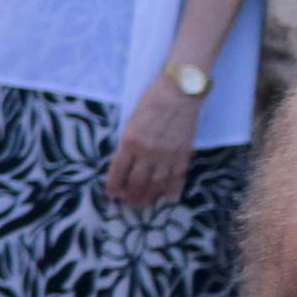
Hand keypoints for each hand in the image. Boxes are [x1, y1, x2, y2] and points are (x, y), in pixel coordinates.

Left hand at [105, 76, 196, 208]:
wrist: (179, 93)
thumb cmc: (150, 103)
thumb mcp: (130, 122)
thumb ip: (128, 143)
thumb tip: (124, 163)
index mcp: (129, 141)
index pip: (118, 170)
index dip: (115, 185)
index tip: (112, 194)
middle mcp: (147, 151)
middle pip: (137, 181)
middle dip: (132, 195)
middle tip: (129, 204)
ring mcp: (167, 154)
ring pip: (157, 183)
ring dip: (150, 196)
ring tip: (144, 203)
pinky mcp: (183, 153)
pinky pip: (177, 176)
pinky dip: (172, 189)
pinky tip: (167, 197)